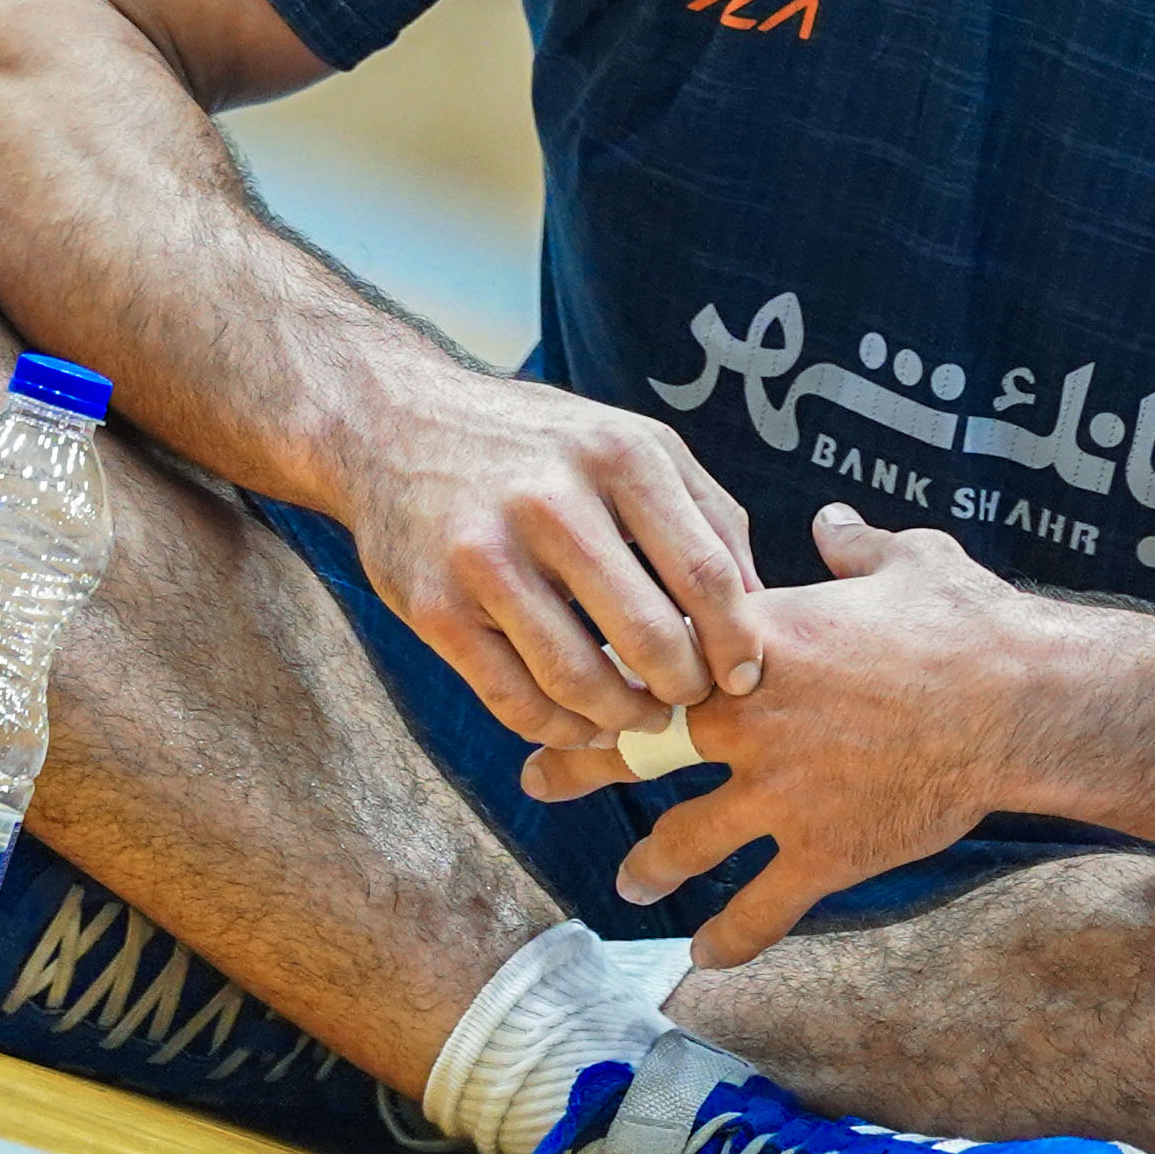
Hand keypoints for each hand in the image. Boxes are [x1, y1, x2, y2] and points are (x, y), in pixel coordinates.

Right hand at [341, 364, 766, 752]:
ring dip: (625, 718)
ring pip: (580, 680)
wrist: (394, 425)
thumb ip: (705, 513)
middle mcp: (553, 502)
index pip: (707, 574)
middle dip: (684, 688)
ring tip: (641, 717)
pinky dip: (560, 728)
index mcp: (620, 456)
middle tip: (689, 701)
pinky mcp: (435, 608)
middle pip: (650, 635)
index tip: (745, 677)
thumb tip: (761, 605)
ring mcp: (487, 557)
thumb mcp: (631, 443)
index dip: (737, 642)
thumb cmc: (539, 445)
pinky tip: (583, 721)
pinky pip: (513, 699)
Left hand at [519, 504, 1028, 965]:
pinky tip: (705, 955)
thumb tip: (833, 523)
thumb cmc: (971, 621)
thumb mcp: (912, 560)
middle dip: (579, 761)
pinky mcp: (825, 852)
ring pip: (682, 839)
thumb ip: (857, 546)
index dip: (601, 664)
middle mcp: (751, 718)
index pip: (650, 649)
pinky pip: (759, 909)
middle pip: (636, 745)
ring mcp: (782, 793)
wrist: (1023, 701)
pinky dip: (728, 938)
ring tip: (628, 880)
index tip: (565, 671)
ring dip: (647, 863)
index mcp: (759, 638)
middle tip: (539, 777)